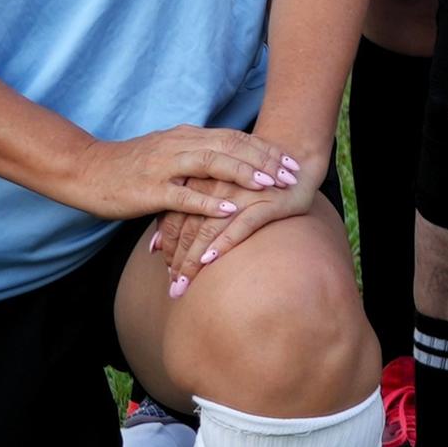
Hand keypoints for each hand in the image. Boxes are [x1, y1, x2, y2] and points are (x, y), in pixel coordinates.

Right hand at [63, 126, 312, 231]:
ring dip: (243, 174)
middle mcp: (178, 146)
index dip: (263, 147)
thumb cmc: (128, 167)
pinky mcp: (150, 190)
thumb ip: (194, 155)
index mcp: (184, 137)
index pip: (232, 137)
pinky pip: (183, 195)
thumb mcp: (166, 154)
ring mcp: (164, 166)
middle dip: (264, 159)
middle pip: (229, 146)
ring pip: (211, 165)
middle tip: (291, 173)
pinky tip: (230, 209)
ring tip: (270, 185)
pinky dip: (208, 202)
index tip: (289, 159)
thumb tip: (226, 161)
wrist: (85, 170)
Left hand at [159, 137, 335, 293]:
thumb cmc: (247, 181)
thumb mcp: (211, 194)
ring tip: (185, 285)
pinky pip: (242, 224)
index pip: (175, 218)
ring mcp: (241, 193)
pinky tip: (211, 259)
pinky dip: (224, 242)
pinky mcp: (267, 202)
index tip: (167, 272)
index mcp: (200, 179)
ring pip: (209, 228)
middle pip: (189, 227)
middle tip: (174, 289)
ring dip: (194, 260)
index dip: (169, 247)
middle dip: (179, 261)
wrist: (294, 157)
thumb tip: (153, 248)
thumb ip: (182, 216)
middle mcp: (216, 185)